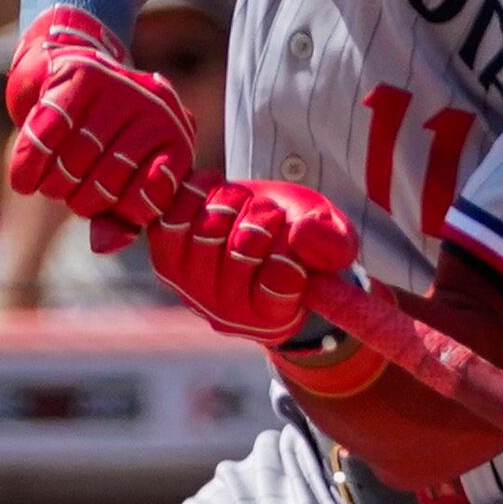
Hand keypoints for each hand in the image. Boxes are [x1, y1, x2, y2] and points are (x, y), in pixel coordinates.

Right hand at [0, 6, 197, 247]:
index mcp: (175, 141)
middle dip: (79, 199)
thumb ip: (116, 218)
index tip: (105, 205)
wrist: (66, 66)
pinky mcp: (81, 75)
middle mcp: (156, 111)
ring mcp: (120, 89)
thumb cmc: (97, 137)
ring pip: (74, 162)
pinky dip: (28, 164)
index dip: (119, 213)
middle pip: (106, 185)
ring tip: (48, 180)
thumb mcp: (116, 179)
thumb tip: (106, 246)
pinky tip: (22, 180)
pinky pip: (48, 135)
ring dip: (52, 184)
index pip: (148, 202)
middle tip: (68, 190)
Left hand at [150, 172, 356, 340]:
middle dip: (263, 215)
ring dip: (230, 200)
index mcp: (274, 317)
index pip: (282, 275)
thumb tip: (301, 235)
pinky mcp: (166, 259)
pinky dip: (192, 193)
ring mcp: (192, 289)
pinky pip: (171, 219)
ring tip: (243, 203)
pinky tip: (211, 186)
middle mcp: (229, 314)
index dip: (290, 243)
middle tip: (269, 212)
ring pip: (208, 228)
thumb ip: (333, 243)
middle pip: (243, 246)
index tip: (295, 232)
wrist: (260, 229)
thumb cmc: (301, 240)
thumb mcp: (336, 240)